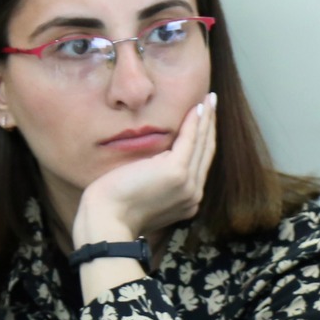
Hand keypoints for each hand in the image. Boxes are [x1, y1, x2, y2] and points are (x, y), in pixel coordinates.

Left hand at [71, 93, 217, 247]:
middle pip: (206, 152)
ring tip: (210, 99)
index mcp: (186, 201)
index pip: (199, 164)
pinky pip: (189, 139)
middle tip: (212, 103)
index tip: (204, 121)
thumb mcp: (143, 195)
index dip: (204, 140)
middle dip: (210, 125)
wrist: (107, 220)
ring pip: (202, 144)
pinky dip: (195, 121)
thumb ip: (155, 182)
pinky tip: (198, 106)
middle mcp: (193, 194)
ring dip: (207, 118)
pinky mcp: (176, 172)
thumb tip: (152, 166)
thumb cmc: (115, 209)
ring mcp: (187, 184)